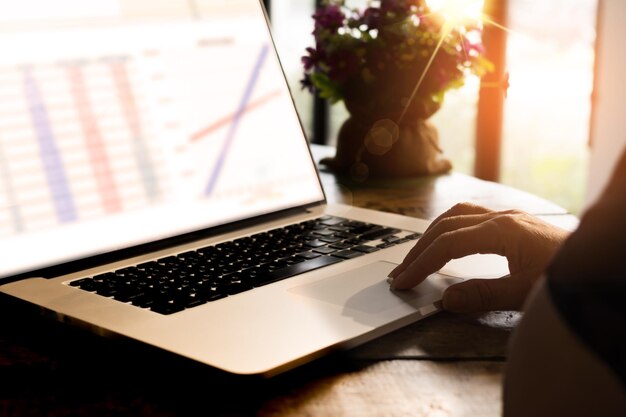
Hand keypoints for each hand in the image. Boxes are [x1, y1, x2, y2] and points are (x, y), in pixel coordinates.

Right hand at [387, 203, 569, 311]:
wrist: (600, 262)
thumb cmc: (567, 274)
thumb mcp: (524, 292)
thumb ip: (483, 295)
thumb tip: (446, 299)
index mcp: (501, 230)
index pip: (447, 244)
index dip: (421, 264)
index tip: (404, 281)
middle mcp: (501, 217)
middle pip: (446, 225)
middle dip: (420, 249)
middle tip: (402, 272)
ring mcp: (508, 216)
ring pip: (457, 215)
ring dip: (432, 234)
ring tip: (417, 255)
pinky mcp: (514, 222)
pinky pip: (471, 216)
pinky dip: (450, 228)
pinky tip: (449, 241)